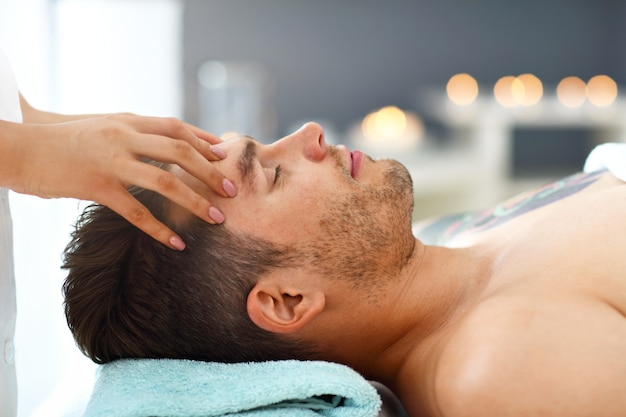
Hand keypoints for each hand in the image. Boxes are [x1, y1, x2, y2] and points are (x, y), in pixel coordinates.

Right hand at [4, 114, 236, 249]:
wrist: (22, 148)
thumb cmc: (64, 139)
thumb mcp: (103, 127)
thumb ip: (134, 132)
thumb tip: (164, 143)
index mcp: (128, 122)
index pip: (176, 128)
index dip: (205, 141)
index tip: (226, 157)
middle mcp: (124, 137)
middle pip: (180, 151)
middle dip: (211, 172)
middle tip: (232, 191)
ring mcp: (112, 162)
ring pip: (165, 181)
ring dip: (196, 201)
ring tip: (218, 218)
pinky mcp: (97, 186)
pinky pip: (136, 212)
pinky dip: (160, 229)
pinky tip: (178, 244)